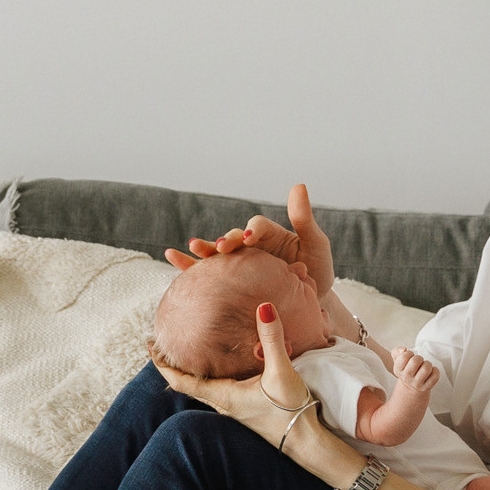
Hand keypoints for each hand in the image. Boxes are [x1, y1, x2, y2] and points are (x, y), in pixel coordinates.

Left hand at [155, 301, 312, 445]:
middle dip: (171, 365)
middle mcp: (223, 404)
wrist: (306, 443)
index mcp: (223, 396)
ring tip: (185, 352)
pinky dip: (208, 377)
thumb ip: (271, 340)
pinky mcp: (244, 409)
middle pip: (186, 385)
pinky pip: (216, 391)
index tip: (151, 346)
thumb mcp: (281, 372)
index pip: (181, 381)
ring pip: (201, 389)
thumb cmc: (291, 412)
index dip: (163, 364)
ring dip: (189, 372)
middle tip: (163, 344)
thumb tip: (263, 308)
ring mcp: (233, 409)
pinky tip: (219, 367)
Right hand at [162, 183, 335, 298]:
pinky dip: (189, 265)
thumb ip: (304, 220)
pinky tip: (172, 257)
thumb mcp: (316, 246)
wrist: (311, 305)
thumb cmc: (317, 273)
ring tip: (194, 247)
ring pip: (219, 254)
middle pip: (234, 238)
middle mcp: (251, 247)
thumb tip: (298, 185)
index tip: (250, 238)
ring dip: (206, 250)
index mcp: (270, 236)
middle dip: (226, 241)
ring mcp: (240, 264)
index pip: (258, 227)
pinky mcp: (230, 282)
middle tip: (221, 246)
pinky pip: (208, 273)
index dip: (253, 230)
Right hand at [390, 348, 438, 394]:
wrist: (411, 384)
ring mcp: (416, 384)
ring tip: (425, 365)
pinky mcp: (426, 387)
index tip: (411, 356)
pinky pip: (435, 376)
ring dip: (428, 364)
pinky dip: (435, 371)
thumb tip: (403, 349)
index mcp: (398, 370)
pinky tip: (431, 370)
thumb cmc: (406, 368)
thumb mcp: (398, 359)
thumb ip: (396, 351)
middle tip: (419, 361)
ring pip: (425, 369)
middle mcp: (406, 378)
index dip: (409, 353)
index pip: (403, 357)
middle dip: (419, 358)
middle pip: (415, 362)